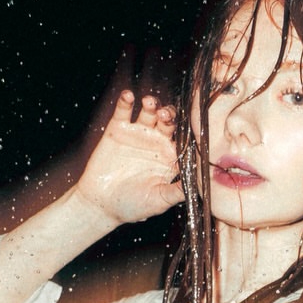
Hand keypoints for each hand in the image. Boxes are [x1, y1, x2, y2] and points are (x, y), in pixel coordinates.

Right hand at [73, 91, 183, 228]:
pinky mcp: (118, 128)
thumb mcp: (159, 201)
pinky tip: (129, 96)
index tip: (192, 128)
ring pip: (149, 112)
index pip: (184, 140)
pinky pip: (124, 110)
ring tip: (150, 104)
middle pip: (168, 121)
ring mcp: (138, 133)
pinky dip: (126, 101)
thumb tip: (201, 187)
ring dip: (152, 105)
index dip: (189, 132)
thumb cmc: (133, 207)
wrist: (102, 205)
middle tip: (166, 115)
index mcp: (170, 158)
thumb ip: (178, 191)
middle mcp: (156, 142)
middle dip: (170, 115)